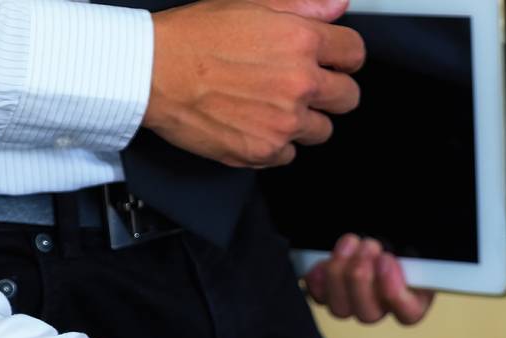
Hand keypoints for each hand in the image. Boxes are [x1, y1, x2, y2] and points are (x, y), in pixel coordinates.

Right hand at [144, 0, 364, 167]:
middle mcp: (300, 83)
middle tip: (303, 86)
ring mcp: (285, 121)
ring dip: (305, 120)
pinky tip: (253, 123)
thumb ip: (302, 5)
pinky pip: (290, 153)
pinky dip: (276, 143)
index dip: (344, 56)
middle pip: (348, 97)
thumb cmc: (192, 37)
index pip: (354, 53)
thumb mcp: (249, 3)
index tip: (333, 61)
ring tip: (272, 105)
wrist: (151, 72)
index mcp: (301, 41)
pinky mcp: (266, 150)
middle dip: (331, 91)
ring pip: (322, 130)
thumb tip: (338, 5)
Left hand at [303, 235, 433, 324]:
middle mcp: (384, 304)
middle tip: (367, 246)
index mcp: (415, 294)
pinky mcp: (331, 291)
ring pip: (341, 309)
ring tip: (349, 243)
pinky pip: (320, 297)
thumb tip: (411, 252)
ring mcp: (355, 301)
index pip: (409, 313)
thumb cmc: (397, 232)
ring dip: (340, 275)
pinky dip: (318, 280)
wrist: (374, 225)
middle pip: (369, 314)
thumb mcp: (415, 237)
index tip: (388, 261)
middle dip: (362, 277)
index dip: (395, 294)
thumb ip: (419, 251)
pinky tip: (323, 261)